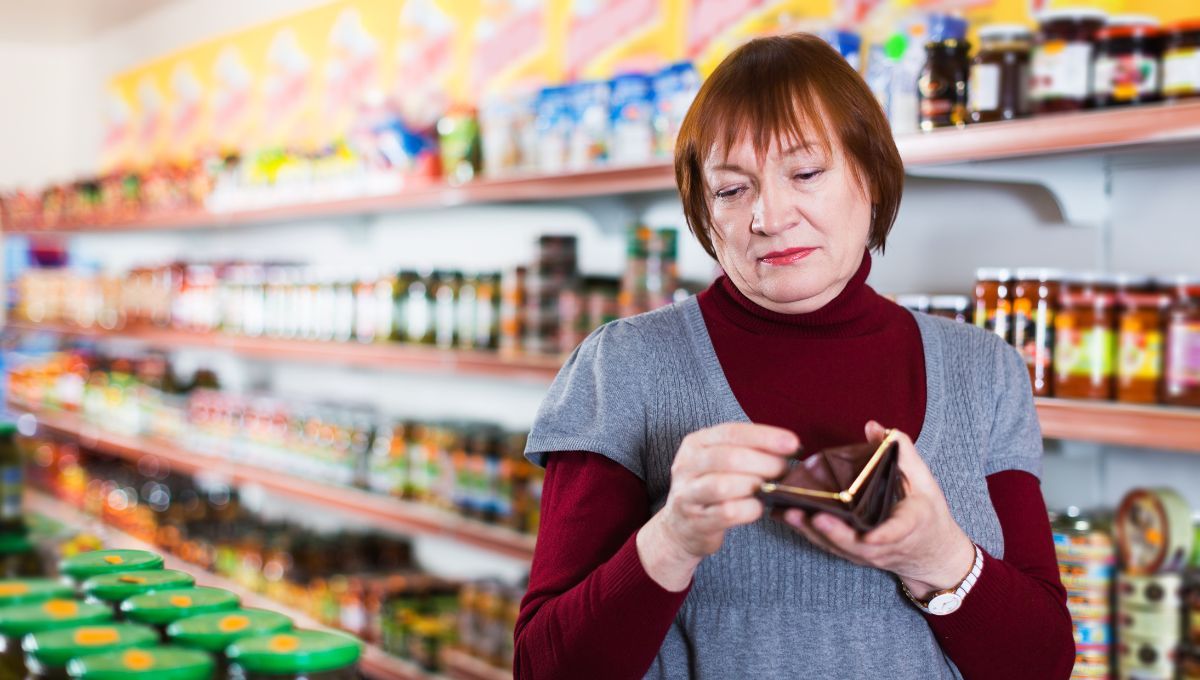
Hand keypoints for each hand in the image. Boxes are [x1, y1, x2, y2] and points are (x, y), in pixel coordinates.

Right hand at [638, 423, 798, 590]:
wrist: (680, 527)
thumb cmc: (711, 488)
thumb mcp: (720, 461)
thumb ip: (747, 450)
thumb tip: (789, 446)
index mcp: (696, 443)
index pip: (732, 432)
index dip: (765, 437)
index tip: (793, 443)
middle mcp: (686, 466)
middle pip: (730, 458)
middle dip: (765, 463)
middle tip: (783, 471)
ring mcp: (688, 494)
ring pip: (725, 485)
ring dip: (755, 486)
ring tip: (769, 489)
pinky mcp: (696, 521)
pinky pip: (728, 513)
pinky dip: (750, 509)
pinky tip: (757, 507)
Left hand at [783, 421, 975, 598]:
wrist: (933, 554)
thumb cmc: (927, 513)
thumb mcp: (924, 481)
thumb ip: (902, 453)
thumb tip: (874, 427)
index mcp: (910, 525)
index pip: (897, 532)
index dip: (883, 536)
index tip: (870, 536)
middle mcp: (886, 545)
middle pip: (859, 543)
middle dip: (835, 532)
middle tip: (814, 516)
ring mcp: (868, 553)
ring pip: (839, 547)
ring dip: (813, 532)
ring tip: (791, 514)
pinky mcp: (853, 555)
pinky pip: (829, 545)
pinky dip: (808, 533)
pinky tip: (788, 518)